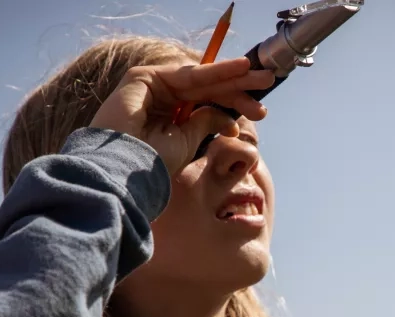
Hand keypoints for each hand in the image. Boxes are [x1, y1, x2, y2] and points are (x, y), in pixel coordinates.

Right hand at [89, 57, 274, 173]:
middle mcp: (159, 98)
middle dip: (239, 86)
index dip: (233, 103)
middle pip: (206, 88)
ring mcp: (151, 86)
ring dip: (235, 77)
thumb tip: (229, 119)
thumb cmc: (153, 164)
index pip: (205, 103)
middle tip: (268, 82)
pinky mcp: (145, 77)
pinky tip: (241, 69)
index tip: (259, 111)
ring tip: (264, 78)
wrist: (126, 171)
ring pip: (202, 79)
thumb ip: (205, 123)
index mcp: (167, 116)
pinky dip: (217, 70)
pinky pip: (190, 74)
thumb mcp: (188, 142)